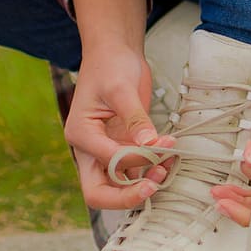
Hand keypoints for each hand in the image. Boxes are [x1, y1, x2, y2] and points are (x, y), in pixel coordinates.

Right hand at [63, 43, 174, 210]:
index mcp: (81, 135)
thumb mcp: (121, 87)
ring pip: (119, 185)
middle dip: (126, 197)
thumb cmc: (110, 65)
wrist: (115, 52)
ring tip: (169, 165)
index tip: (164, 145)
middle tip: (154, 186)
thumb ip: (135, 118)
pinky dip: (151, 170)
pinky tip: (169, 158)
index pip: (109, 161)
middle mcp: (89, 149)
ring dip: (144, 183)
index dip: (138, 159)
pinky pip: (134, 170)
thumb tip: (150, 143)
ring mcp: (106, 151)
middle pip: (99, 193)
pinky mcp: (122, 147)